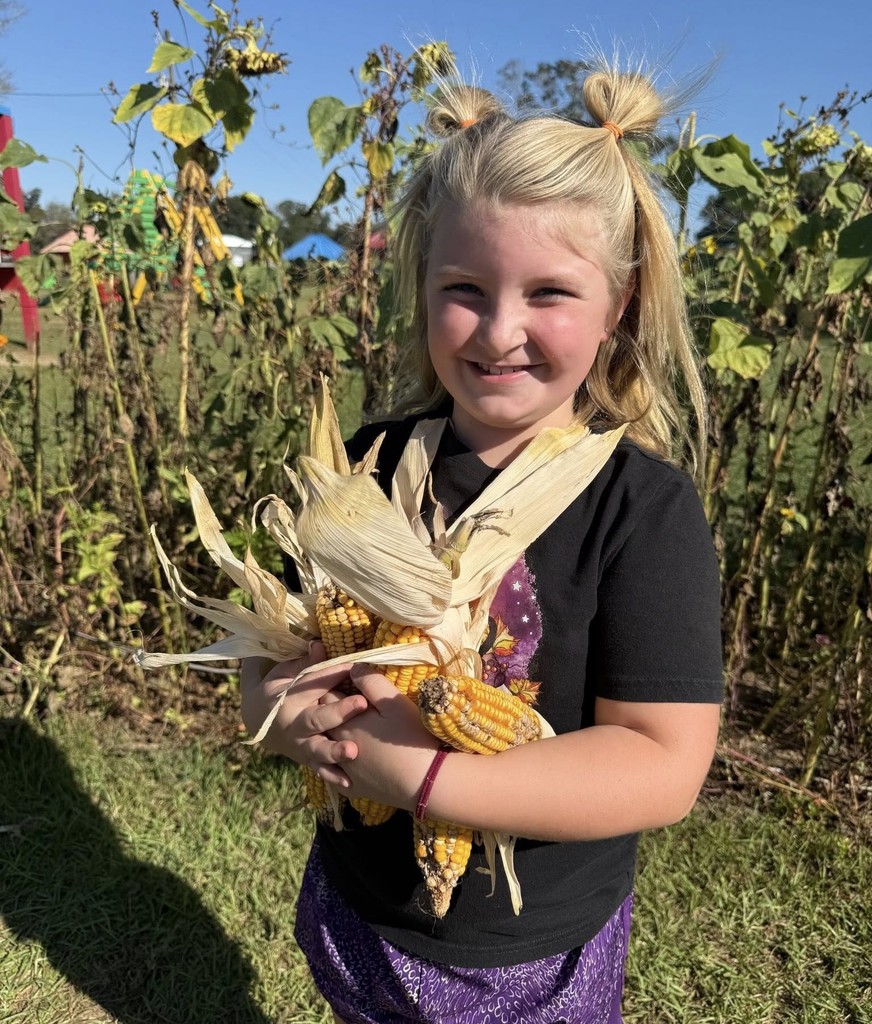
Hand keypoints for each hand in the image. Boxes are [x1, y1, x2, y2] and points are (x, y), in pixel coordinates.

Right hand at [240, 643, 366, 785]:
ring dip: (335, 751)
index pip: (314, 682)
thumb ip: (303, 661)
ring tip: (353, 752)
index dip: (335, 674)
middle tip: (362, 704)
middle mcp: (293, 722)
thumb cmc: (276, 688)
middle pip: (317, 717)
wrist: (255, 721)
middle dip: (339, 712)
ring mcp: (299, 743)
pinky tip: (350, 783)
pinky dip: (333, 776)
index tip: (356, 666)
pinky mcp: (305, 758)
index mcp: (287, 697)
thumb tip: (320, 644)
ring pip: (317, 748)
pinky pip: (318, 769)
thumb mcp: (282, 671)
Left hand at [326, 665, 441, 809]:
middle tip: (337, 702)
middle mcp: (338, 746)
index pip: (327, 698)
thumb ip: (372, 683)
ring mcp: (344, 770)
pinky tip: (341, 762)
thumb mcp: (395, 703)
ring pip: (323, 750)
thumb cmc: (411, 737)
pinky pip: (334, 776)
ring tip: (336, 730)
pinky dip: (334, 766)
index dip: (333, 686)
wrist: (425, 781)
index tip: (341, 681)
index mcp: (346, 723)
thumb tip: (353, 668)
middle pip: (321, 723)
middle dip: (326, 709)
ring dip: (327, 737)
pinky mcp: (354, 788)